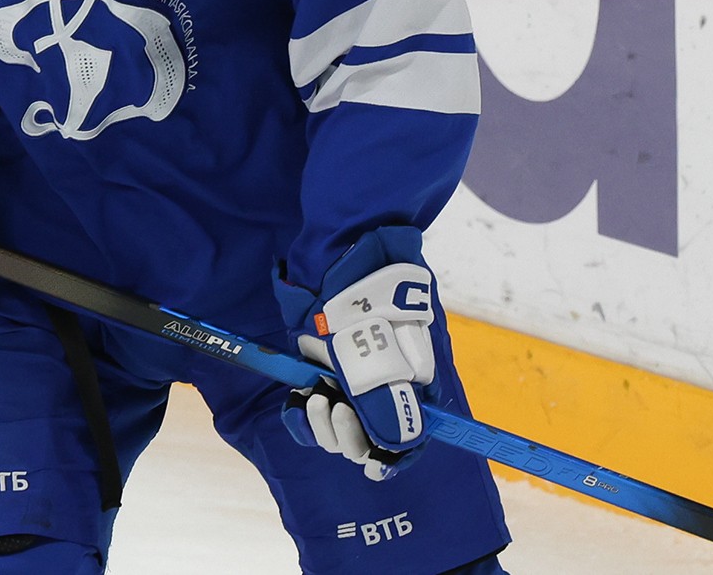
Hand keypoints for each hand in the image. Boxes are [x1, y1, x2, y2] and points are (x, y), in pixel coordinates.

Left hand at [276, 227, 438, 480]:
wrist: (340, 246)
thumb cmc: (365, 294)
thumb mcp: (374, 349)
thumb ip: (383, 401)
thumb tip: (396, 448)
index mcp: (414, 380)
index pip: (410, 435)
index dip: (392, 456)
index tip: (370, 466)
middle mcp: (388, 381)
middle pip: (372, 436)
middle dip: (350, 437)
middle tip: (333, 411)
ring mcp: (356, 373)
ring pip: (343, 423)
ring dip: (325, 424)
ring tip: (315, 400)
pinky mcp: (327, 366)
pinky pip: (318, 405)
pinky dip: (306, 413)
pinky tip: (297, 405)